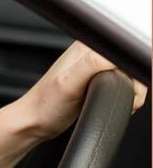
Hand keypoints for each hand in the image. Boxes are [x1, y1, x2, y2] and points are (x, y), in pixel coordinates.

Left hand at [19, 41, 146, 140]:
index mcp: (85, 46)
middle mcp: (91, 52)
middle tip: (110, 98)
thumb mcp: (69, 83)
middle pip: (130, 64)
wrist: (36, 121)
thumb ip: (92, 65)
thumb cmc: (47, 104)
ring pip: (130, 76)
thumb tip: (115, 57)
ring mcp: (96, 66)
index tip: (120, 87)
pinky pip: (124, 85)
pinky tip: (107, 102)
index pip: (123, 51)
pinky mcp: (99, 80)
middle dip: (131, 85)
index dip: (129, 72)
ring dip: (129, 93)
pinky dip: (124, 97)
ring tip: (106, 101)